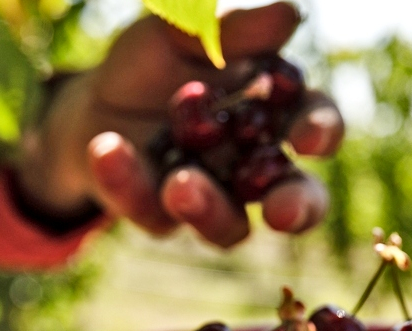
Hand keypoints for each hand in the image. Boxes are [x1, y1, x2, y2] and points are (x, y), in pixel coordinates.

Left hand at [16, 2, 343, 247]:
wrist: (92, 101)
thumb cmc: (155, 63)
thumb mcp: (183, 35)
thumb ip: (233, 31)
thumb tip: (288, 15)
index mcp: (275, 116)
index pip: (315, 124)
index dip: (320, 131)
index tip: (307, 138)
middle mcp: (254, 168)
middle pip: (296, 199)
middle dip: (296, 207)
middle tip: (283, 211)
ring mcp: (211, 201)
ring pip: (229, 227)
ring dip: (209, 209)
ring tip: (180, 184)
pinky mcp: (159, 217)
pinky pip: (150, 212)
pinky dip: (127, 182)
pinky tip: (108, 148)